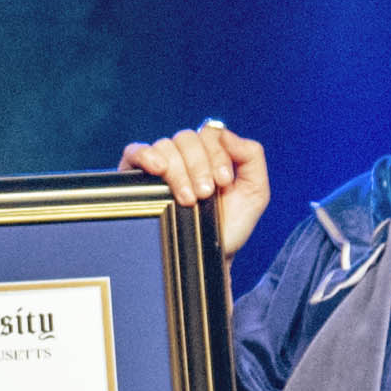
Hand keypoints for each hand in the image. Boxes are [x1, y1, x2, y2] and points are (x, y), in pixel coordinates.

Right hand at [118, 119, 274, 258]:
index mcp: (210, 154)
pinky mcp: (136, 175)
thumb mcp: (254, 192)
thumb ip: (252, 157)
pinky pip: (135, 151)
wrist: (207, 257)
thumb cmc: (229, 226)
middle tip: (205, 193)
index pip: (210, 134)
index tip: (224, 182)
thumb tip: (227, 135)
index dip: (217, 154)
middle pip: (187, 138)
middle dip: (199, 166)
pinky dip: (146, 155)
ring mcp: (159, 163)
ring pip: (165, 147)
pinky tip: (158, 169)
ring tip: (187, 199)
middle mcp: (184, 155)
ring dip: (179, 172)